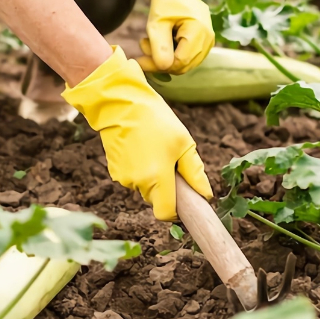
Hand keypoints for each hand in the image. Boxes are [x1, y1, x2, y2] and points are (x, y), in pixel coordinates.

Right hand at [63, 47, 212, 220]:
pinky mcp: (114, 171)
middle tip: (171, 161)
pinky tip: (140, 149)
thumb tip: (205, 194)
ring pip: (145, 188)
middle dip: (167, 188)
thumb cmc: (155, 120)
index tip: (184, 198)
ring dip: (153, 177)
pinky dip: (140, 170)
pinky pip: (133, 178)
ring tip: (154, 150)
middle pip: (157, 200)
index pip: (166, 214)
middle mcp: (138, 183)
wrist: (120, 104)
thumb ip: (195, 172)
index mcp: (157, 179)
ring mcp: (123, 178)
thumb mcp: (184, 142)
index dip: (177, 211)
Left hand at [138, 0, 215, 74]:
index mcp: (199, 32)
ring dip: (164, 58)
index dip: (158, 66)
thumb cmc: (167, 0)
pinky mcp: (203, 43)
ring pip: (183, 64)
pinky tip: (161, 42)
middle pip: (182, 66)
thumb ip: (160, 45)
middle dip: (160, 62)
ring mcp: (208, 42)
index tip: (140, 60)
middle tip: (143, 46)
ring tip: (150, 42)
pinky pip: (185, 57)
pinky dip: (170, 54)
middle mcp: (208, 39)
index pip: (179, 62)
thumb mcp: (157, 22)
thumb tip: (163, 67)